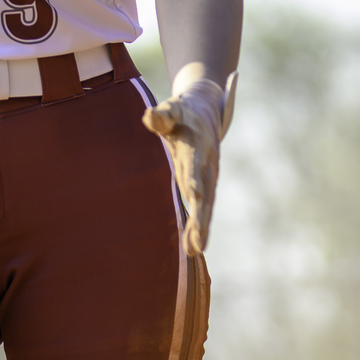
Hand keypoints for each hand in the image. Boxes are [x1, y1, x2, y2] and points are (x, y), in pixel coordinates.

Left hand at [142, 73, 236, 256]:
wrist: (207, 112)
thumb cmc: (182, 111)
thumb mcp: (172, 109)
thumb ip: (162, 115)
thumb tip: (150, 116)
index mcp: (199, 145)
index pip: (196, 165)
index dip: (195, 180)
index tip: (194, 197)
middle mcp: (207, 164)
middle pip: (205, 193)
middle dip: (201, 217)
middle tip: (198, 242)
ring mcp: (208, 176)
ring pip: (205, 204)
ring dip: (201, 227)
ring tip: (196, 251)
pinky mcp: (205, 184)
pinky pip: (202, 207)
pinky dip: (198, 227)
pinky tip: (193, 248)